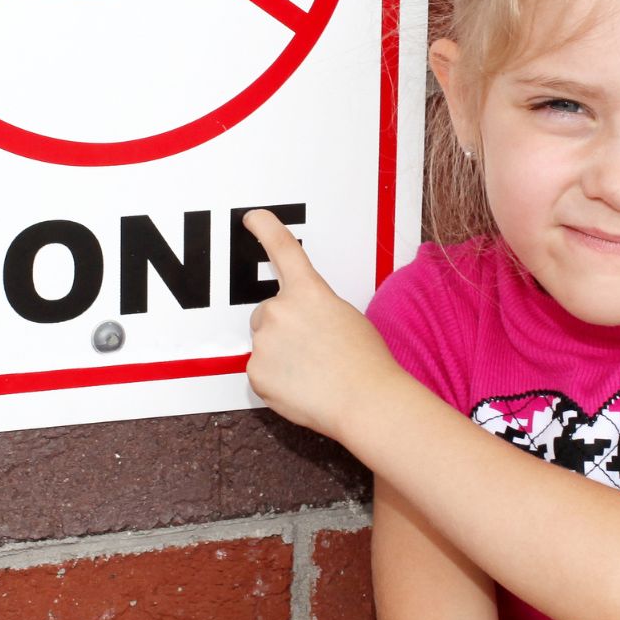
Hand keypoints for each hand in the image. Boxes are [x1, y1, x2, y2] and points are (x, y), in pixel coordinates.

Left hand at [243, 209, 398, 438]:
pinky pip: (261, 372)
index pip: (283, 250)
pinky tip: (302, 388)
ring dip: (280, 355)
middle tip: (314, 351)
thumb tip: (298, 323)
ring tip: (314, 373)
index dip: (265, 229)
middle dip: (283, 329)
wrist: (365, 401)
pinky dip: (276, 381)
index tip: (253, 217)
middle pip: (268, 313)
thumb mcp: (344, 317)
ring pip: (264, 344)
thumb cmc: (366, 362)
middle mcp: (279, 310)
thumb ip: (314, 309)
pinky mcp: (255, 372)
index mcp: (308, 292)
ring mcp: (263, 341)